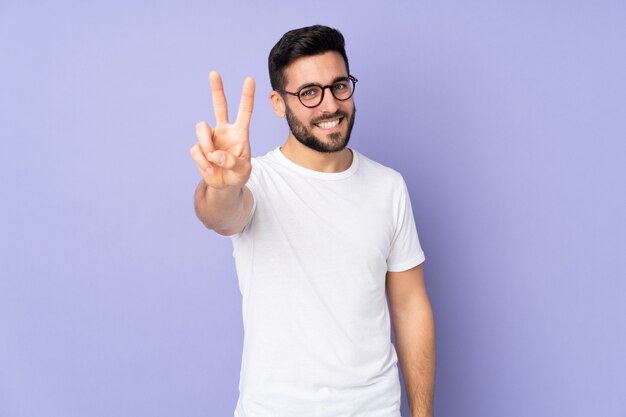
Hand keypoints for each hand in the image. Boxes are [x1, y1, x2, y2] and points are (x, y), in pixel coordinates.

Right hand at [190, 71, 254, 189]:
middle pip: (219, 106)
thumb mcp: (243, 171)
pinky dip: (202, 161)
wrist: (225, 185)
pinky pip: (196, 149)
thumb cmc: (238, 174)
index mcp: (240, 132)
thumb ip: (233, 162)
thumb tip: (215, 155)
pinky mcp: (199, 148)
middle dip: (217, 89)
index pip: (244, 112)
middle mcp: (224, 130)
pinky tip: (209, 169)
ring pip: (201, 128)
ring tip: (212, 160)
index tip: (249, 79)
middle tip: (214, 73)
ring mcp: (210, 138)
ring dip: (206, 145)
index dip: (247, 96)